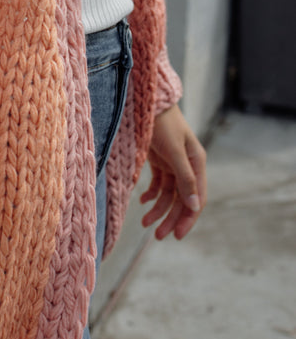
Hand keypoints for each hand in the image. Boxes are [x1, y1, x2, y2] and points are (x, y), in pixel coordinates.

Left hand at [140, 103, 206, 239]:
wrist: (147, 102)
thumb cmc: (162, 123)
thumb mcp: (174, 152)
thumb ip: (185, 179)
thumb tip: (194, 207)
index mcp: (196, 163)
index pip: (196, 199)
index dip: (188, 218)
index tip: (176, 235)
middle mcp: (187, 165)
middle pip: (181, 199)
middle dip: (170, 218)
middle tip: (157, 236)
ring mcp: (172, 163)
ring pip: (168, 194)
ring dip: (158, 209)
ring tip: (144, 223)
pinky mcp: (159, 160)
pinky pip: (158, 184)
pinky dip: (151, 195)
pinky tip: (142, 202)